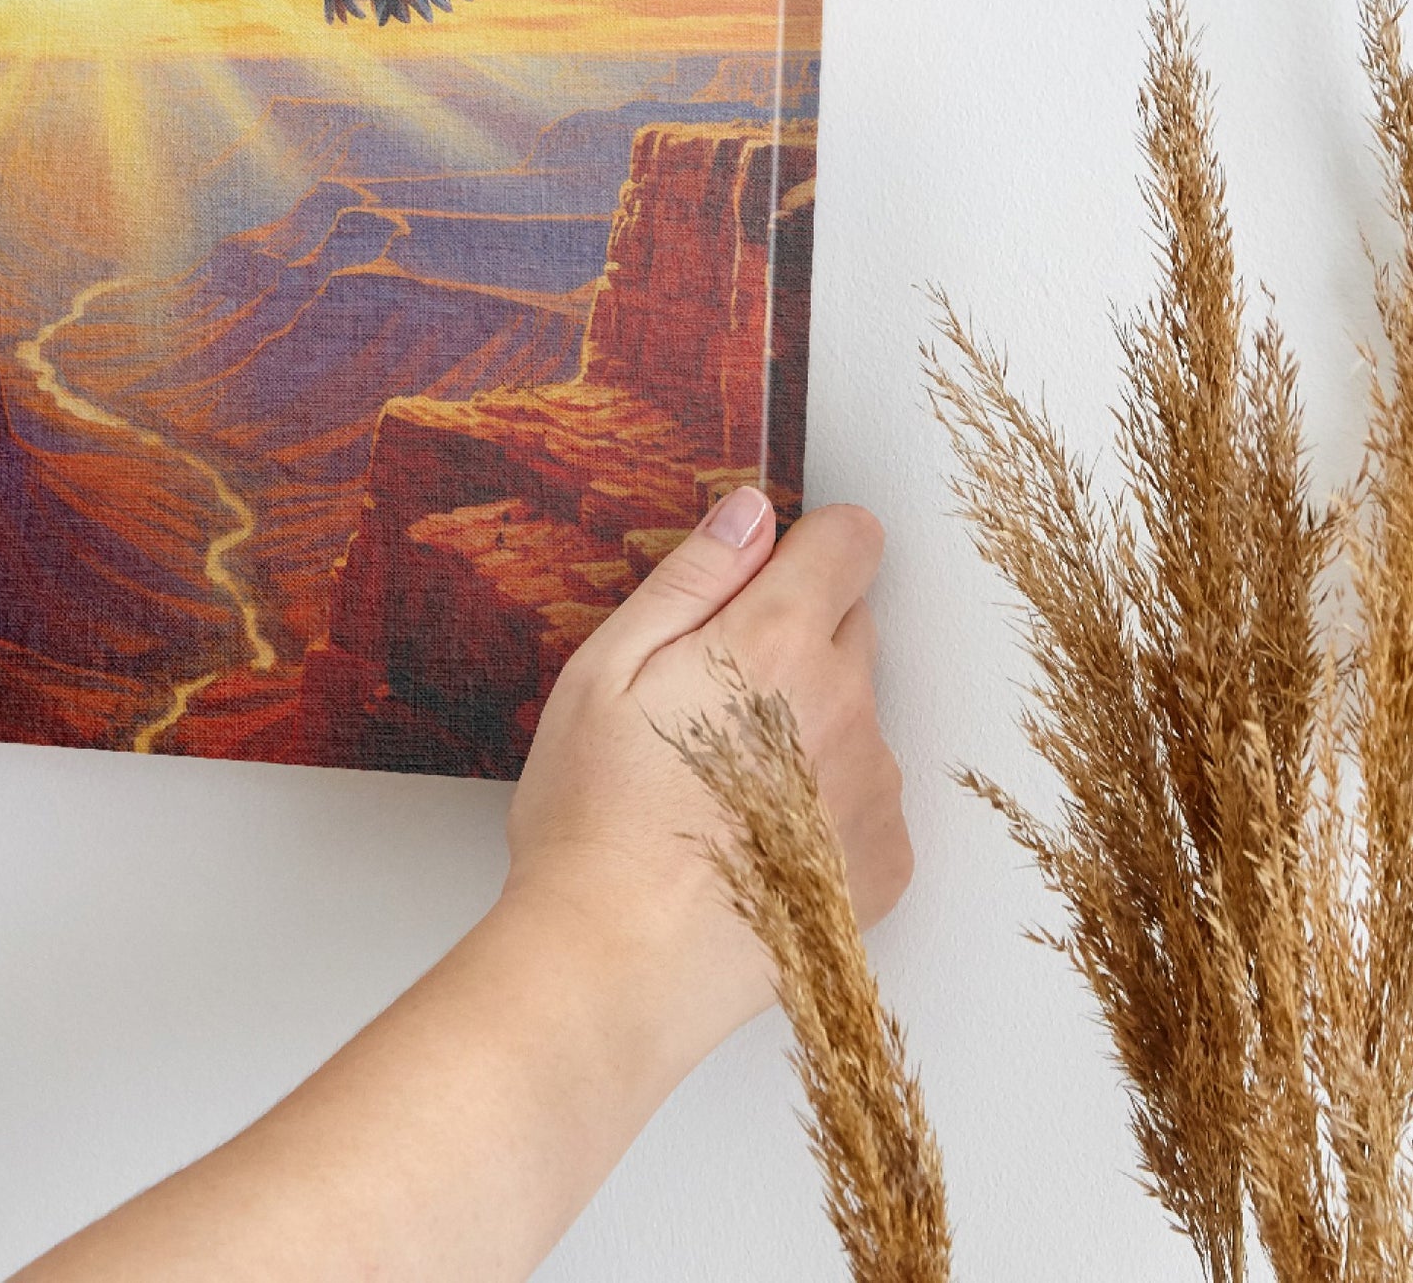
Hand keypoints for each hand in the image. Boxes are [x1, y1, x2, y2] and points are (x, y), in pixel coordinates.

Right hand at [503, 490, 911, 1072]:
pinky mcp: (884, 863)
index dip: (804, 545)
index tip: (760, 579)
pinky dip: (823, 803)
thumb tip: (750, 511)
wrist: (617, 966)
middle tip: (707, 698)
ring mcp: (874, 789)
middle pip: (852, 625)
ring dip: (808, 724)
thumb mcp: (606, 669)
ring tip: (718, 784)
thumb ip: (691, 578)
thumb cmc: (594, 819)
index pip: (851, 540)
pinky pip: (865, 796)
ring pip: (856, 714)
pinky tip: (751, 836)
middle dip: (794, 637)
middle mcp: (848, 706)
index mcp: (777, 642)